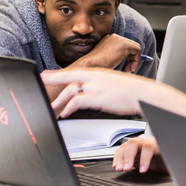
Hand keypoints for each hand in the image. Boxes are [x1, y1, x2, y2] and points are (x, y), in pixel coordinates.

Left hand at [42, 68, 158, 117]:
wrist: (144, 93)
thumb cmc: (133, 91)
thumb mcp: (115, 84)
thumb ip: (102, 86)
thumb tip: (94, 92)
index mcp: (98, 73)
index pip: (74, 71)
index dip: (57, 73)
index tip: (46, 74)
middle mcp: (95, 78)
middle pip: (67, 79)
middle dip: (52, 82)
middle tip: (41, 86)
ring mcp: (95, 87)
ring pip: (69, 91)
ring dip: (59, 101)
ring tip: (52, 108)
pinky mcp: (97, 98)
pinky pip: (77, 102)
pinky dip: (68, 108)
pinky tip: (65, 113)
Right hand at [74, 34, 142, 72]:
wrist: (91, 65)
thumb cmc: (96, 66)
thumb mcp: (106, 59)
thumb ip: (115, 57)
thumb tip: (128, 61)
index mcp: (108, 39)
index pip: (124, 45)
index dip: (128, 57)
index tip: (127, 68)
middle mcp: (114, 37)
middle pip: (131, 46)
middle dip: (132, 59)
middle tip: (128, 70)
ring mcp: (119, 39)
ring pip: (135, 48)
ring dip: (134, 61)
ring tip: (128, 70)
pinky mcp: (125, 44)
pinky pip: (137, 50)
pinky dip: (137, 60)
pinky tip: (130, 68)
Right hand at [113, 136, 167, 173]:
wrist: (167, 159)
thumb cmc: (170, 160)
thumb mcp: (172, 163)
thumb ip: (170, 163)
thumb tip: (174, 169)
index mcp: (157, 144)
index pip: (149, 147)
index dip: (145, 158)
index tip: (143, 170)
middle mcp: (146, 142)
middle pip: (133, 144)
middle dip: (128, 157)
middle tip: (126, 169)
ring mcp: (138, 145)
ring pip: (126, 147)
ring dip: (120, 158)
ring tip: (119, 168)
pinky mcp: (132, 151)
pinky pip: (122, 151)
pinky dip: (118, 158)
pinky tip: (116, 165)